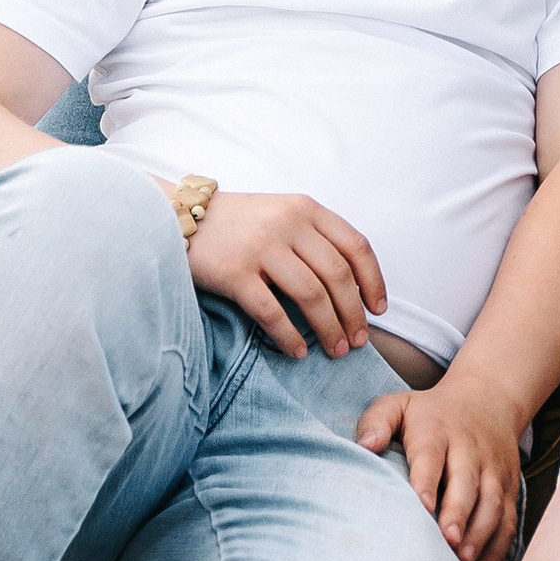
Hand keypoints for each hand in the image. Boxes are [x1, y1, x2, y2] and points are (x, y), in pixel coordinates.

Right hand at [190, 192, 387, 357]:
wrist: (180, 215)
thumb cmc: (238, 223)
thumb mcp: (281, 213)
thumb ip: (314, 237)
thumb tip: (351, 287)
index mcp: (306, 208)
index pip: (356, 246)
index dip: (374, 281)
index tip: (379, 310)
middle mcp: (288, 224)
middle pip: (337, 275)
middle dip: (353, 314)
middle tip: (358, 341)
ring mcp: (261, 247)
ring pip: (311, 295)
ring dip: (329, 328)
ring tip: (335, 351)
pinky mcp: (235, 272)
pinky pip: (272, 312)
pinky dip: (290, 336)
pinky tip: (298, 352)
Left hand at [355, 367, 524, 560]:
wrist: (487, 399)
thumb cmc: (430, 413)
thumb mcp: (399, 405)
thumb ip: (377, 421)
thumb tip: (366, 446)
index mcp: (437, 431)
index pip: (431, 457)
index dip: (426, 482)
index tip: (422, 508)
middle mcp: (469, 451)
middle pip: (467, 483)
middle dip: (458, 514)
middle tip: (448, 542)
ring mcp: (493, 471)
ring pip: (492, 504)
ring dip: (480, 534)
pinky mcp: (509, 488)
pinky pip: (509, 521)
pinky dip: (498, 548)